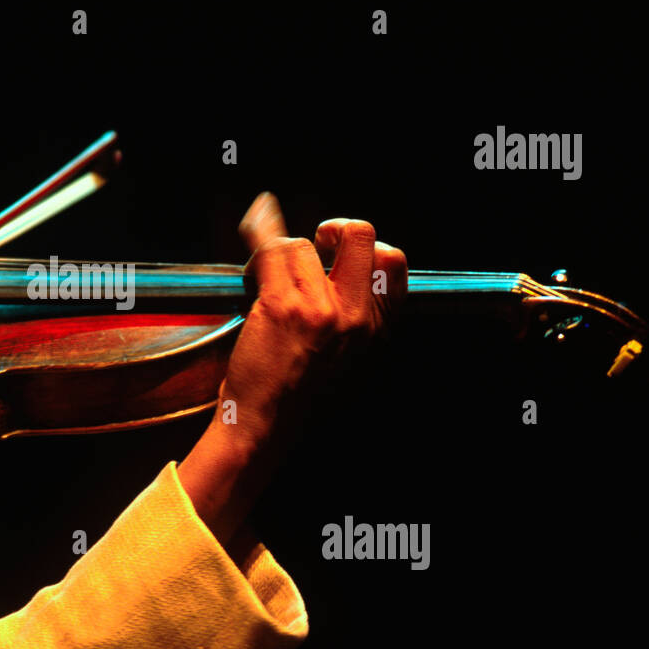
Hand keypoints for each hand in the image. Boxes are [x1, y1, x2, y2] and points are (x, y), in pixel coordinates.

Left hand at [178, 192, 406, 544]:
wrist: (264, 426)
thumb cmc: (293, 390)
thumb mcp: (343, 355)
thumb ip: (353, 315)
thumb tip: (335, 266)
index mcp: (374, 328)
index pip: (393, 263)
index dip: (365, 246)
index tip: (338, 250)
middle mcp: (355, 317)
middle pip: (362, 235)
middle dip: (335, 227)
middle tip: (312, 244)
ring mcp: (320, 310)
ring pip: (303, 245)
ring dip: (277, 252)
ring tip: (262, 278)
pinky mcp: (282, 306)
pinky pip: (273, 247)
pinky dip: (259, 230)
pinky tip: (255, 223)